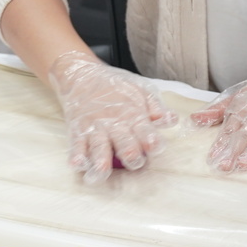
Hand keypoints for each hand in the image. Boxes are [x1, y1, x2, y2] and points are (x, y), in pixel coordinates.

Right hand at [48, 51, 174, 183]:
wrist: (83, 75)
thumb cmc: (116, 87)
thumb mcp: (141, 90)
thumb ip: (156, 107)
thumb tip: (171, 119)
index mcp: (133, 115)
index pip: (144, 130)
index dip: (150, 139)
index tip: (155, 146)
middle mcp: (114, 123)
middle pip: (123, 141)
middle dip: (129, 152)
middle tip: (134, 162)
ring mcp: (94, 127)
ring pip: (98, 146)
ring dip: (100, 159)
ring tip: (102, 170)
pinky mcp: (77, 130)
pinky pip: (76, 144)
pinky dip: (76, 154)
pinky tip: (77, 164)